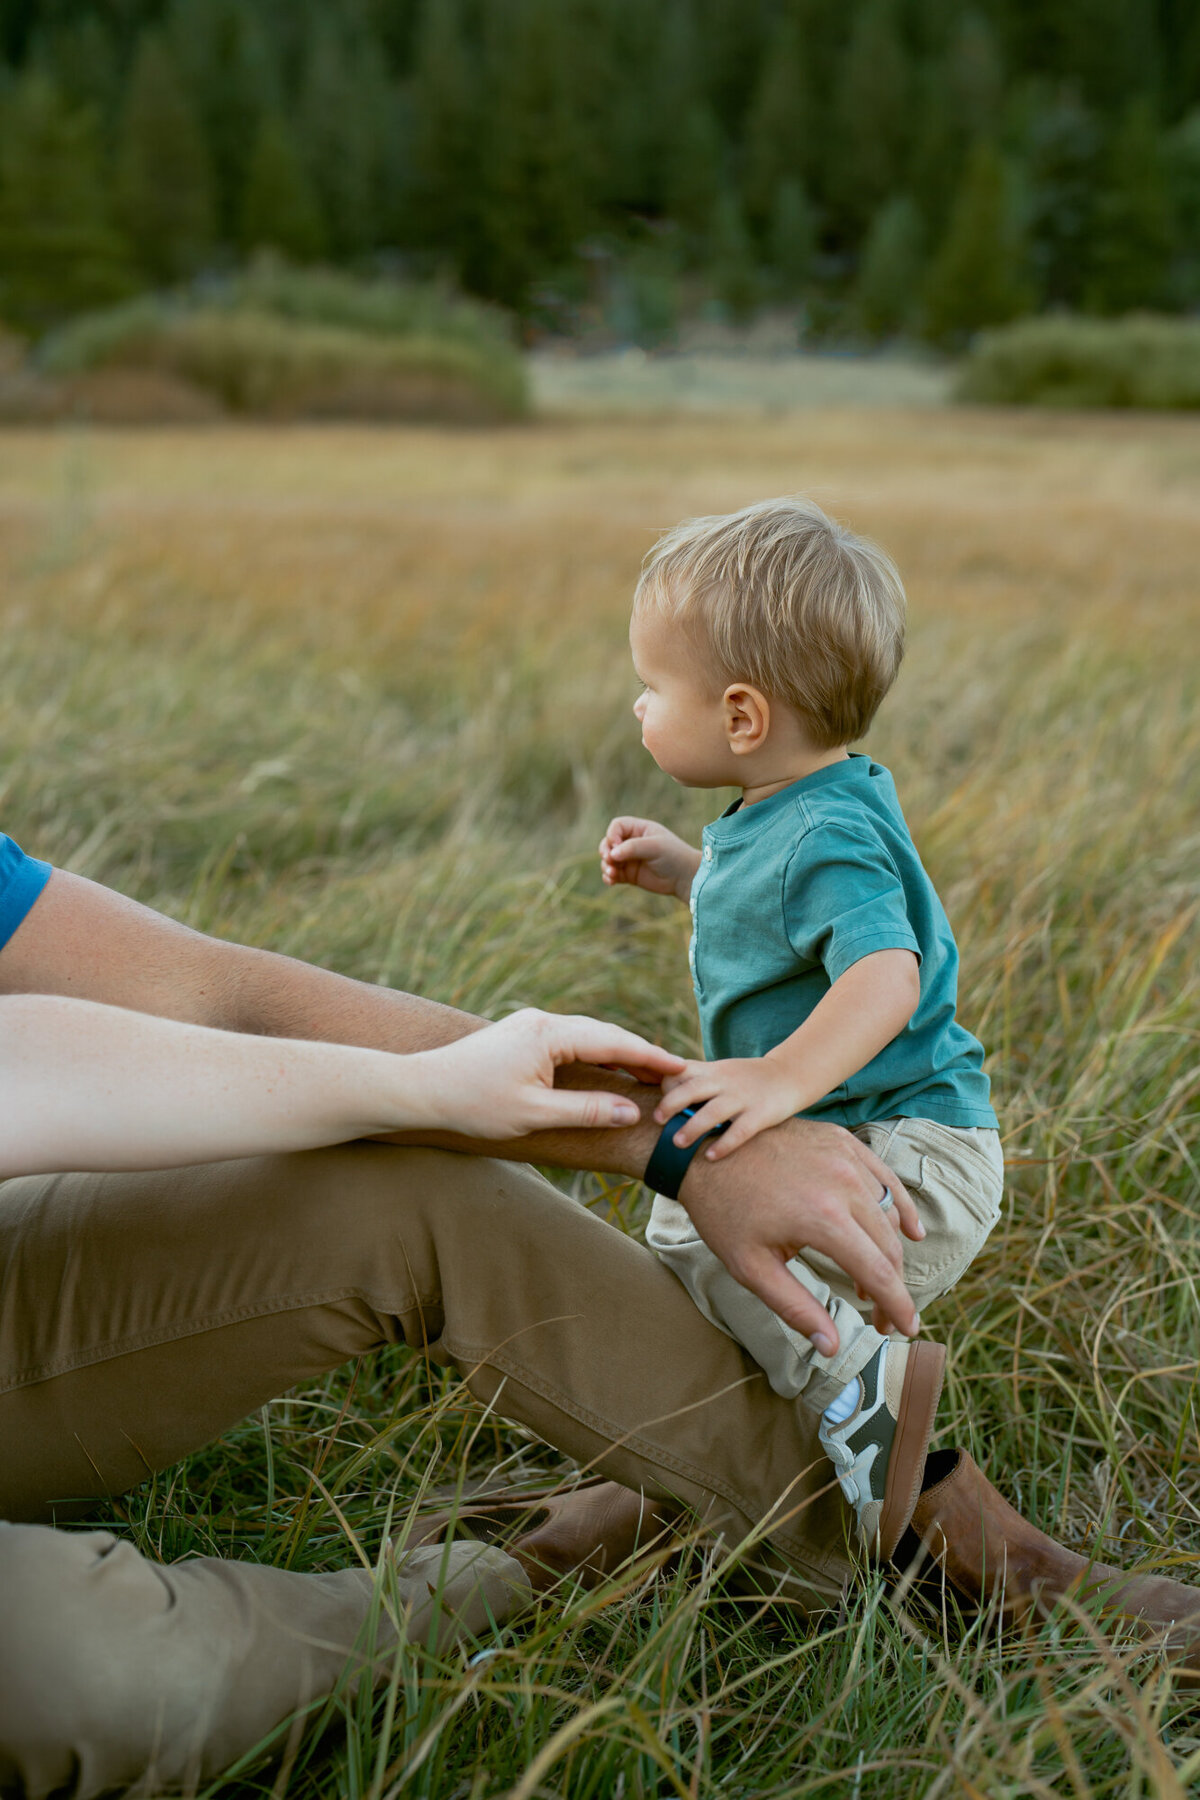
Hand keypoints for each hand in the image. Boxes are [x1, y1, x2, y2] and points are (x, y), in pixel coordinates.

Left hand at [412, 1009, 684, 1139]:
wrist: (422, 1089)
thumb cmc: (474, 1105)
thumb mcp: (534, 1114)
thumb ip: (586, 1111)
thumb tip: (632, 1111)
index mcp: (549, 1034)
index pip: (613, 1042)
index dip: (650, 1057)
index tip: (683, 1069)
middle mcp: (543, 1021)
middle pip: (605, 1033)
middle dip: (642, 1053)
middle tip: (677, 1073)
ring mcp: (531, 1024)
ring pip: (588, 1034)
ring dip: (619, 1052)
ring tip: (650, 1072)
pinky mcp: (522, 1034)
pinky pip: (572, 1039)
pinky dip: (596, 1052)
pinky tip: (608, 1068)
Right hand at [599, 816, 700, 903]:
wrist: (685, 878)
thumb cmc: (673, 856)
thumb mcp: (654, 847)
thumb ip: (633, 848)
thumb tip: (611, 854)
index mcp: (639, 829)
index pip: (617, 826)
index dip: (612, 835)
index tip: (616, 847)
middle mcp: (632, 843)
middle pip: (608, 842)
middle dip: (605, 851)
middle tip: (609, 860)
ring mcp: (630, 859)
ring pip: (608, 860)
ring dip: (606, 866)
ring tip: (612, 874)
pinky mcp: (629, 875)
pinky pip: (613, 874)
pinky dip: (609, 877)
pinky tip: (611, 881)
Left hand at [657, 1056, 800, 1156]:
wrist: (791, 1074)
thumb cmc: (748, 1078)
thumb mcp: (722, 1070)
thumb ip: (697, 1079)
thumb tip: (661, 1092)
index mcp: (713, 1071)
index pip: (682, 1070)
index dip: (666, 1083)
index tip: (654, 1098)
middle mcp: (725, 1082)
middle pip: (692, 1088)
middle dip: (671, 1103)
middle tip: (657, 1120)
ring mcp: (743, 1098)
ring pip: (713, 1112)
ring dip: (693, 1127)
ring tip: (677, 1143)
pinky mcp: (761, 1114)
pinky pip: (739, 1131)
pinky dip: (724, 1144)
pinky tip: (711, 1156)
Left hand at [674, 1117, 925, 1351]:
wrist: (701, 1152)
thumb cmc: (723, 1212)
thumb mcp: (750, 1268)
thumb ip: (795, 1308)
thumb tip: (831, 1347)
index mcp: (825, 1218)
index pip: (879, 1272)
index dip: (897, 1305)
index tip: (905, 1329)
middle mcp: (844, 1183)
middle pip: (888, 1245)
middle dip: (892, 1286)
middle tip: (880, 1315)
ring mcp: (845, 1157)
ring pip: (888, 1213)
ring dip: (890, 1250)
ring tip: (873, 1281)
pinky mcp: (841, 1141)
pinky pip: (883, 1178)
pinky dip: (898, 1206)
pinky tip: (908, 1229)